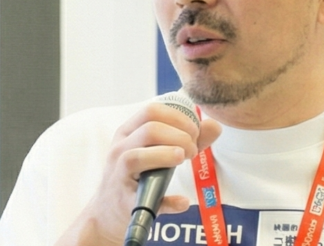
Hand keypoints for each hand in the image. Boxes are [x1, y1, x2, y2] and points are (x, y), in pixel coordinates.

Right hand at [55, 101, 221, 245]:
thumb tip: (215, 125)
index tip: (195, 131)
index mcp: (128, 131)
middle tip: (192, 151)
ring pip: (137, 156)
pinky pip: (145, 199)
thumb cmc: (139, 175)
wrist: (108, 212)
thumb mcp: (158, 151)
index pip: (152, 110)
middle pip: (149, 130)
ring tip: (183, 160)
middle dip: (179, 136)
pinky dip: (169, 200)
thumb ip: (188, 138)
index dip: (179, 117)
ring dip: (168, 156)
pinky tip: (182, 201)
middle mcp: (119, 149)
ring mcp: (118, 175)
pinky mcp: (124, 202)